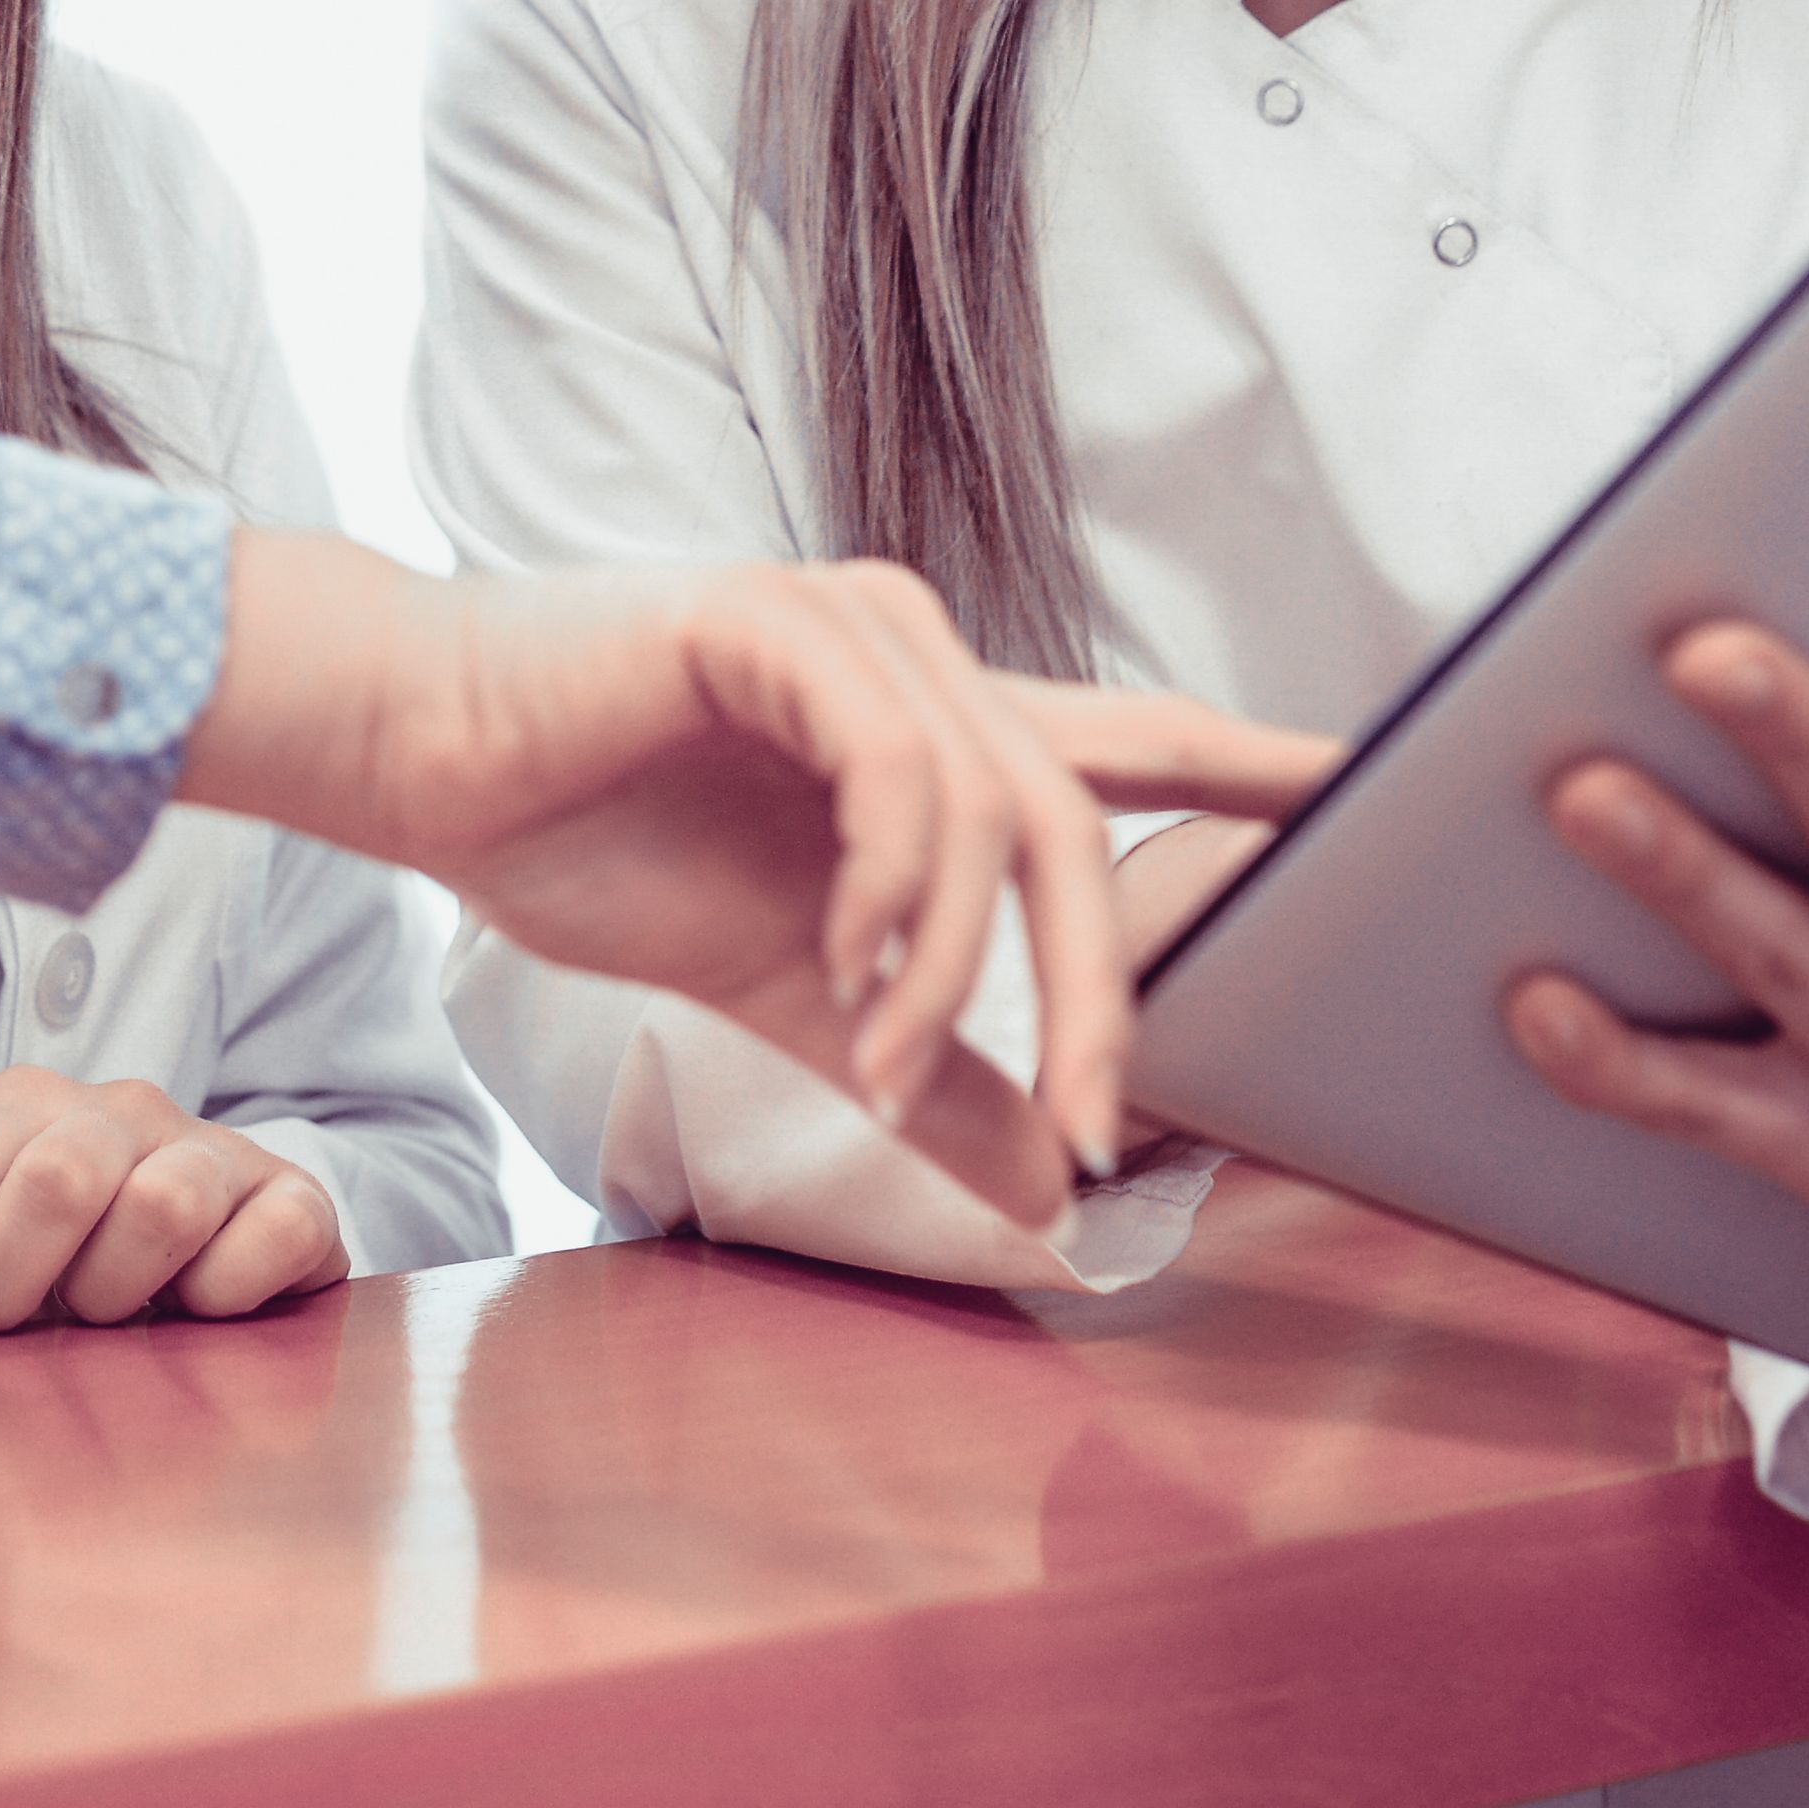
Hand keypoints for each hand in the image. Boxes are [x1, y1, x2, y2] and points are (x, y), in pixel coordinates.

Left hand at [0, 1069, 344, 1333]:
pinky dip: (230, 1290)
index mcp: (26, 1108)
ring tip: (113, 1316)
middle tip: (19, 1326)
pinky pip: (272, 1233)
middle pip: (57, 1177)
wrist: (213, 1257)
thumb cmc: (70, 1273)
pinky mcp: (294, 1195)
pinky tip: (204, 1310)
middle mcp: (119, 1109)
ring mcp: (210, 1147)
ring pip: (163, 1203)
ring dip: (124, 1288)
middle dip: (21, 1279)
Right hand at [179, 532, 1327, 1223]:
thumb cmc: (590, 838)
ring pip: (995, 807)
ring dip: (953, 971)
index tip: (1382, 803)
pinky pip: (897, 770)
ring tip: (876, 1058)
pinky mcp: (774, 622)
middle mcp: (917, 652)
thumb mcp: (800, 992)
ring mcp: (851, 624)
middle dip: (1107, 989)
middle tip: (1098, 1125)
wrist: (425, 759)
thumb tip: (1051, 1185)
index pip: (1137, 744)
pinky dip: (887, 895)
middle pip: (1086, 818)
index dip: (1265, 772)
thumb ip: (926, 1071)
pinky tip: (835, 966)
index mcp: (934, 723)